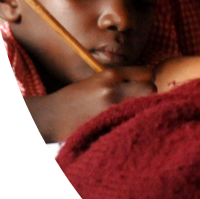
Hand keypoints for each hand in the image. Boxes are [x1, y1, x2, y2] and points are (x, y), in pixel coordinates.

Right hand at [25, 66, 156, 143]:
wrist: (49, 116)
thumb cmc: (73, 99)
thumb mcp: (95, 81)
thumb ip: (119, 82)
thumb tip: (147, 84)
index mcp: (110, 74)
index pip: (147, 72)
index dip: (148, 81)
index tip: (144, 88)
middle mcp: (112, 88)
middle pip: (151, 89)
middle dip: (150, 96)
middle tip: (143, 103)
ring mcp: (110, 108)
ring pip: (144, 107)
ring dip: (143, 111)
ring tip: (134, 115)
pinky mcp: (106, 124)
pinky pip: (131, 122)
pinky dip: (131, 124)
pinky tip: (123, 126)